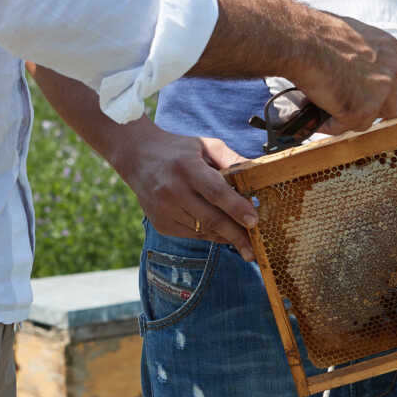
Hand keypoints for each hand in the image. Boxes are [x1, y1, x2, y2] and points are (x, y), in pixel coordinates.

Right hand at [111, 123, 257, 259]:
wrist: (138, 157)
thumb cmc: (179, 151)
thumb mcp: (206, 146)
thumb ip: (232, 160)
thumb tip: (259, 175)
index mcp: (187, 168)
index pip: (216, 192)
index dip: (236, 208)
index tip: (254, 222)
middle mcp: (173, 190)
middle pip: (211, 219)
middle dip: (236, 236)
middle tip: (254, 250)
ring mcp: (164, 210)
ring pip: (202, 230)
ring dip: (224, 236)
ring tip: (241, 240)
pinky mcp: (160, 224)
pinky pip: (192, 235)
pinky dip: (208, 235)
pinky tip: (218, 231)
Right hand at [290, 12, 396, 132]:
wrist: (306, 42)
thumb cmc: (318, 34)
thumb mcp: (352, 36)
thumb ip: (362, 56)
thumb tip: (349, 71)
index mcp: (388, 49)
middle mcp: (390, 71)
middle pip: (393, 104)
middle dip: (375, 109)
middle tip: (353, 108)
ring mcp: (379, 93)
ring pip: (371, 118)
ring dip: (351, 114)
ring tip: (328, 102)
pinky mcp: (363, 110)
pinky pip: (348, 126)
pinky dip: (333, 123)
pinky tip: (320, 108)